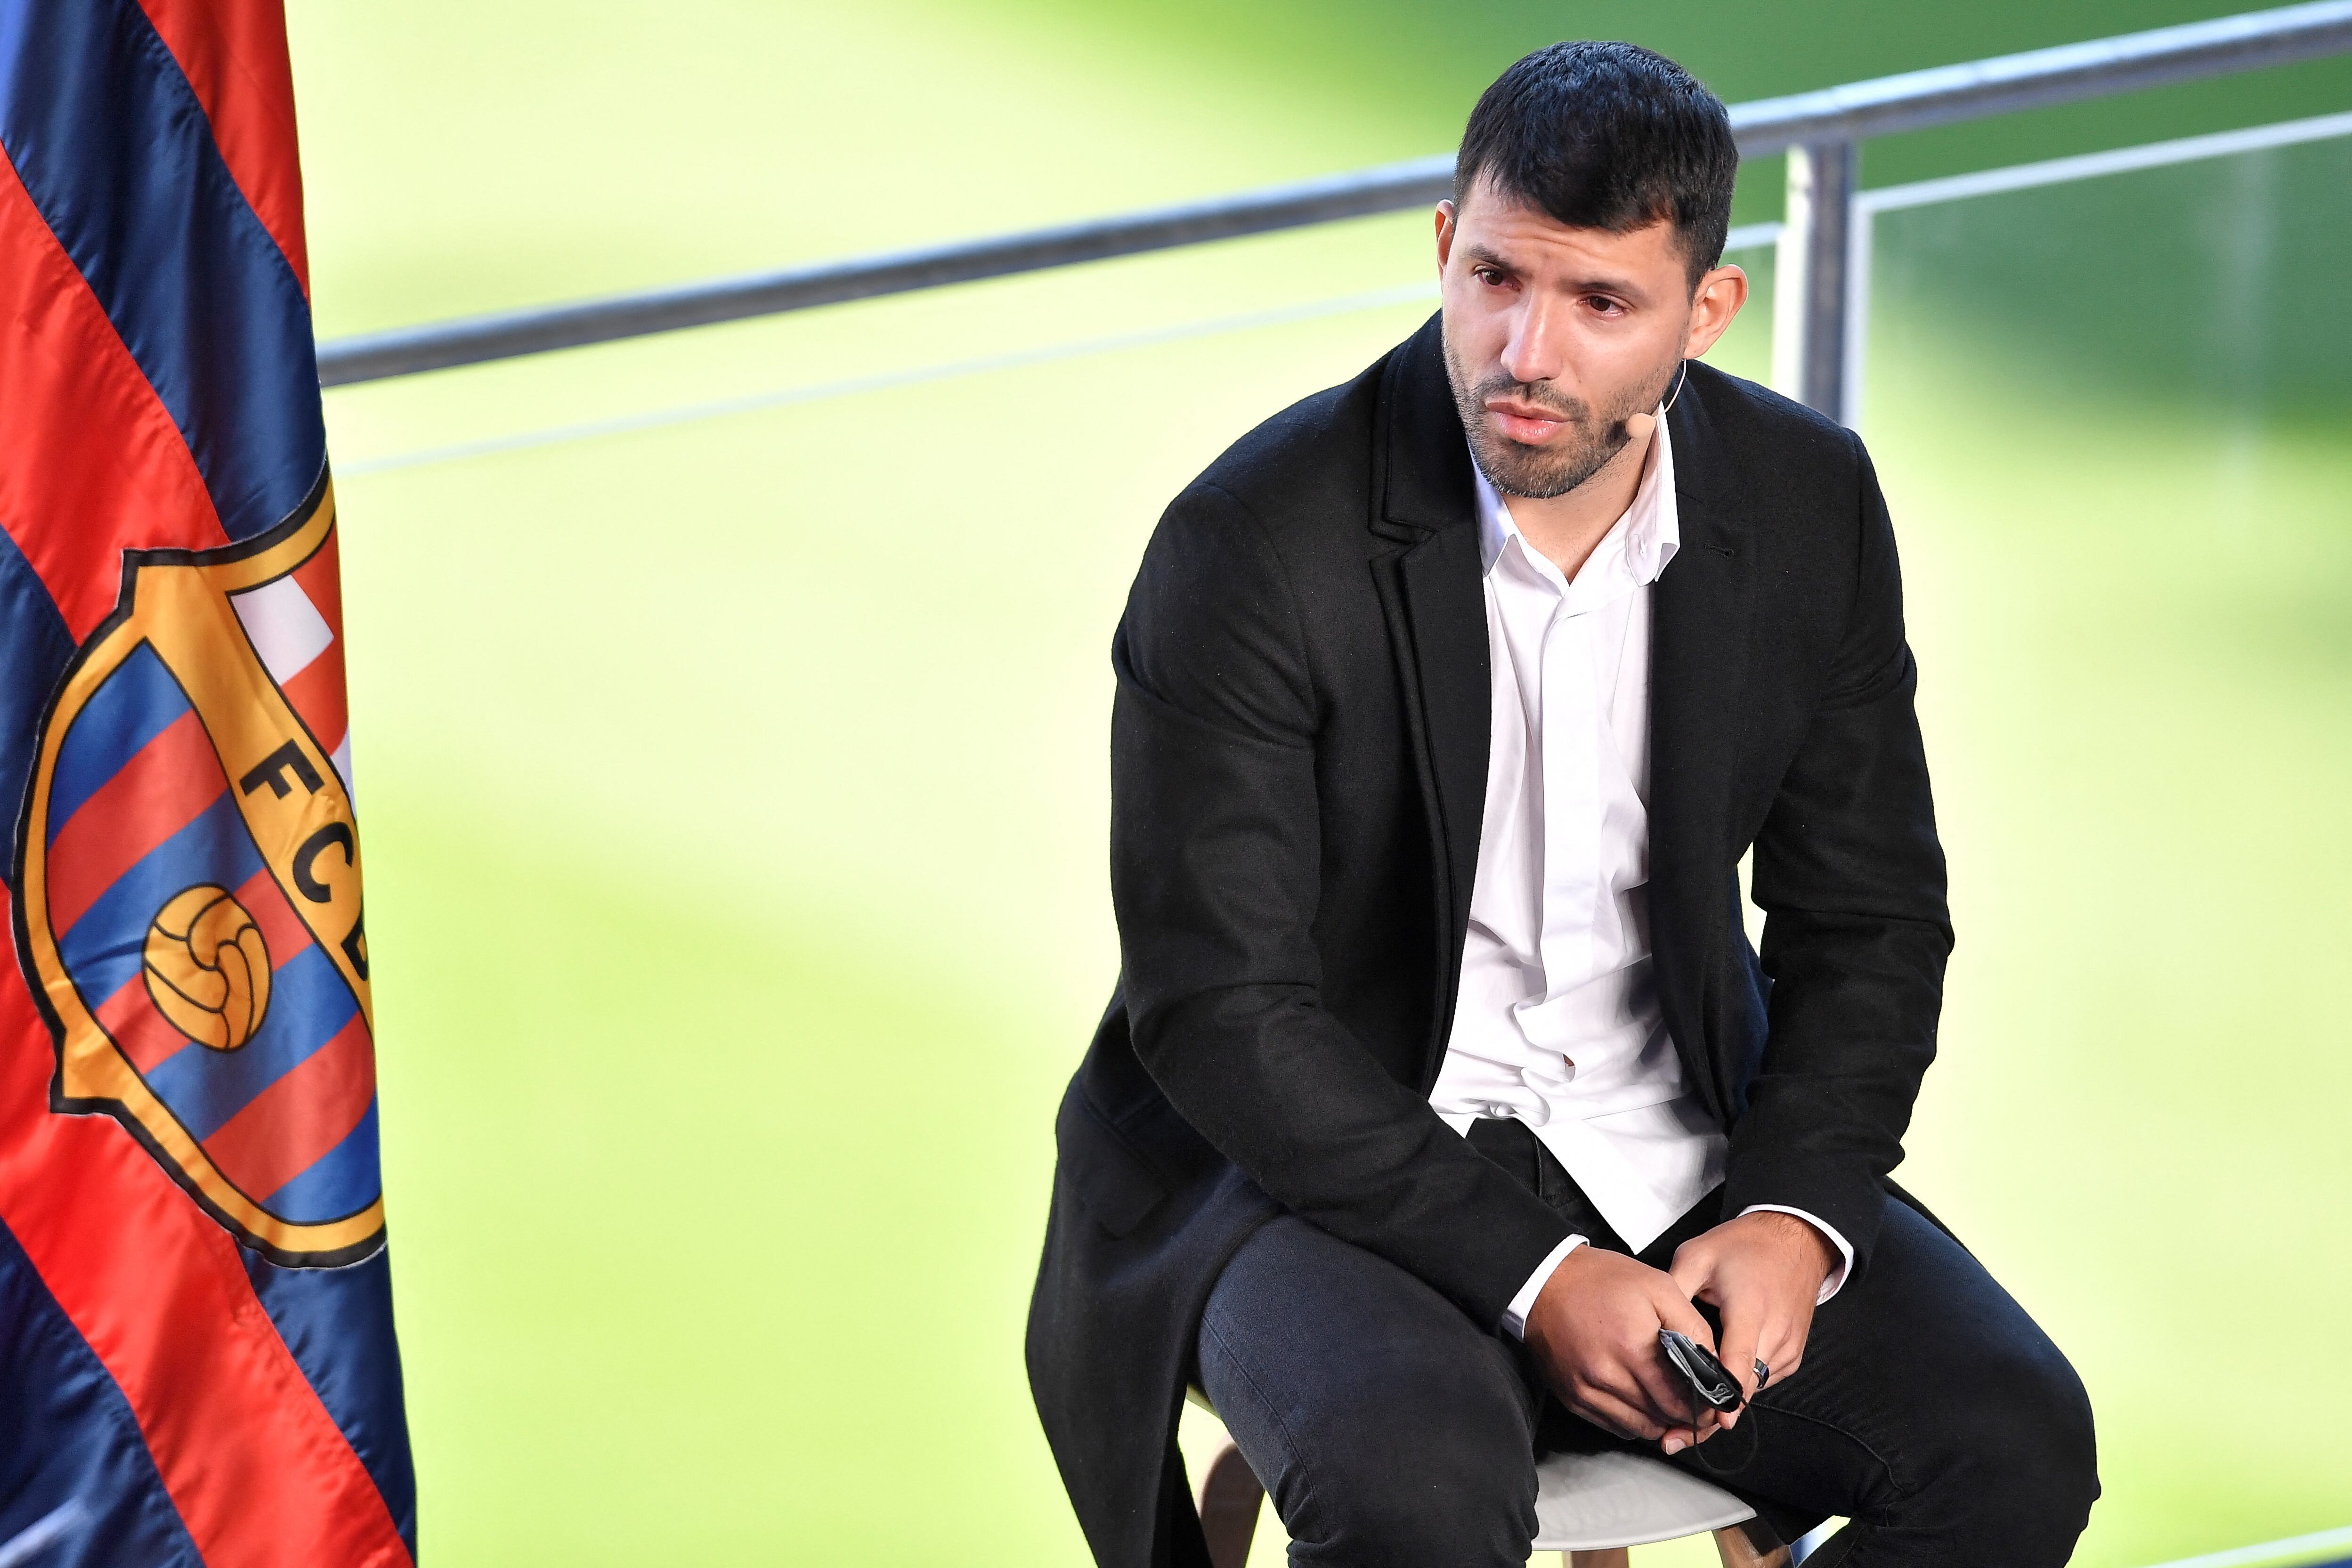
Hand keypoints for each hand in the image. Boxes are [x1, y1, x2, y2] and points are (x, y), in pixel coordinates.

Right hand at [1522, 1245, 1725, 1453]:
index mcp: (1633, 1348)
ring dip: (1659, 1418)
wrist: (1544, 1281)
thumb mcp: (1658, 1287)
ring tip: (1664, 1395)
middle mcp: (1607, 1376)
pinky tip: (1637, 1394)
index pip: (1680, 1401)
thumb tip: (1716, 1365)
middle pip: (1662, 1418)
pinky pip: (1614, 1426)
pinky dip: (1633, 1418)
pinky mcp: (1572, 1398)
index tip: (1709, 1399)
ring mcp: (1586, 1390)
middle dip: (1684, 1414)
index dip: (1702, 1405)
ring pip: (1639, 1429)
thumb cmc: (1600, 1280)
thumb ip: (1693, 1327)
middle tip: (1693, 1399)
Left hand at [1667, 1212, 1837, 1424]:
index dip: (1721, 1396)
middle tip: (1674, 1432)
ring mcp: (1787, 1348)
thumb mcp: (1698, 1255)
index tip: (1706, 1420)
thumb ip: (1675, 1292)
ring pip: (1752, 1388)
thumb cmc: (1745, 1246)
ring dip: (1724, 1400)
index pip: (1737, 1363)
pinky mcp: (1791, 1355)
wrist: (1794, 1239)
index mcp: (1751, 1310)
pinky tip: (1716, 1382)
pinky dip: (1739, 1385)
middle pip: (1743, 1387)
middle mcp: (1775, 1334)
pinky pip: (1762, 1379)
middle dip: (1710, 1410)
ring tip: (1687, 1410)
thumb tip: (1652, 1325)